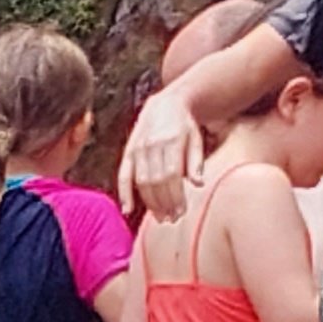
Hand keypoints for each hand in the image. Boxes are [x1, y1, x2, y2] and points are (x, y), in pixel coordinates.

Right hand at [121, 88, 205, 221]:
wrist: (166, 102)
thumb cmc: (185, 125)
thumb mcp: (196, 138)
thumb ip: (196, 161)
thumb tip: (199, 184)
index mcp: (172, 140)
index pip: (172, 174)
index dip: (175, 196)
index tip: (181, 212)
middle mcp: (153, 144)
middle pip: (156, 181)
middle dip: (164, 203)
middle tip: (171, 219)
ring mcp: (138, 147)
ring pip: (141, 181)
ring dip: (149, 203)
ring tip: (160, 217)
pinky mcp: (128, 150)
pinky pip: (124, 174)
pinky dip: (124, 193)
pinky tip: (128, 209)